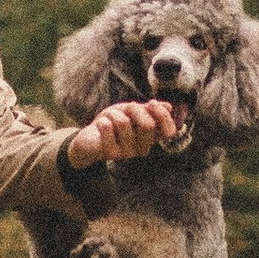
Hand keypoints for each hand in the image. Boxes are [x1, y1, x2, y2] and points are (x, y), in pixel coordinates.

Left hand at [67, 98, 182, 168]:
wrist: (90, 140)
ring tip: (109, 116)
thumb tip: (168, 107)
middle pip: (147, 124)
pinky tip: (100, 125)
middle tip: (126, 107)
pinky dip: (102, 120)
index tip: (151, 103)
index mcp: (151, 139)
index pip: (169, 131)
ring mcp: (128, 153)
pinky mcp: (112, 153)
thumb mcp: (132, 112)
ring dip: (114, 113)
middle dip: (135, 108)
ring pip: (124, 122)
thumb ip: (149, 110)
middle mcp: (143, 148)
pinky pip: (108, 127)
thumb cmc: (114, 124)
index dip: (162, 115)